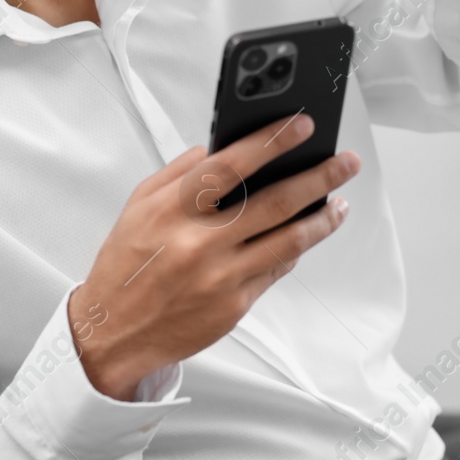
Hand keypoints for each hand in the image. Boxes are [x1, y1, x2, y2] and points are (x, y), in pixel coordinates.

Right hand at [67, 113, 360, 400]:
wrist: (113, 334)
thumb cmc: (125, 266)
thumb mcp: (138, 207)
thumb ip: (178, 172)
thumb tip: (218, 147)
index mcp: (172, 210)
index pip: (232, 164)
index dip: (272, 141)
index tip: (302, 126)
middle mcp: (200, 242)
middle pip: (276, 201)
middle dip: (319, 176)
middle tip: (346, 162)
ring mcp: (221, 277)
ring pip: (289, 240)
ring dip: (323, 218)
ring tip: (340, 202)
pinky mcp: (235, 306)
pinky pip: (276, 270)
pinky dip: (295, 249)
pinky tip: (307, 235)